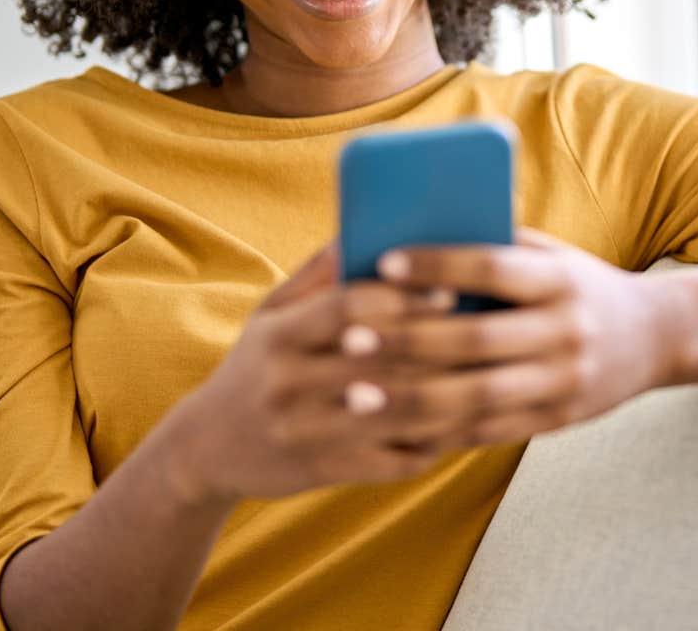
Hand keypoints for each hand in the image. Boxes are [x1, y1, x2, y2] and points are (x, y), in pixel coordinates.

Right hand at [163, 242, 463, 504]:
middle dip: (439, 345)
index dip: (400, 298)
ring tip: (489, 378)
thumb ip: (317, 273)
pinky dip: (433, 444)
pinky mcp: (322, 472)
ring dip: (448, 396)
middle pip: (379, 359)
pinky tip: (462, 426)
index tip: (448, 291)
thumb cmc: (256, 366)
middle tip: (490, 334)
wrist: (207, 448)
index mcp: (277, 336)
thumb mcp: (270, 314)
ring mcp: (305, 431)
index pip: (346, 307)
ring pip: (394, 412)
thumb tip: (364, 226)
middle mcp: (287, 382)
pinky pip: (391, 459)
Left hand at [345, 229, 681, 450]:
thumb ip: (492, 246)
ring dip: (412, 399)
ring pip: (478, 397)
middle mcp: (567, 331)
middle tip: (349, 338)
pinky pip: (489, 432)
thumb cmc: (577, 284)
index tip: (381, 262)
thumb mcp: (549, 255)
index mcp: (560, 279)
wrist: (654, 338)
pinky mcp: (557, 421)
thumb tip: (411, 229)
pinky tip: (393, 427)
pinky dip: (439, 431)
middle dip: (408, 340)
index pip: (492, 266)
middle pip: (477, 339)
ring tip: (356, 396)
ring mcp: (564, 382)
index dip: (436, 264)